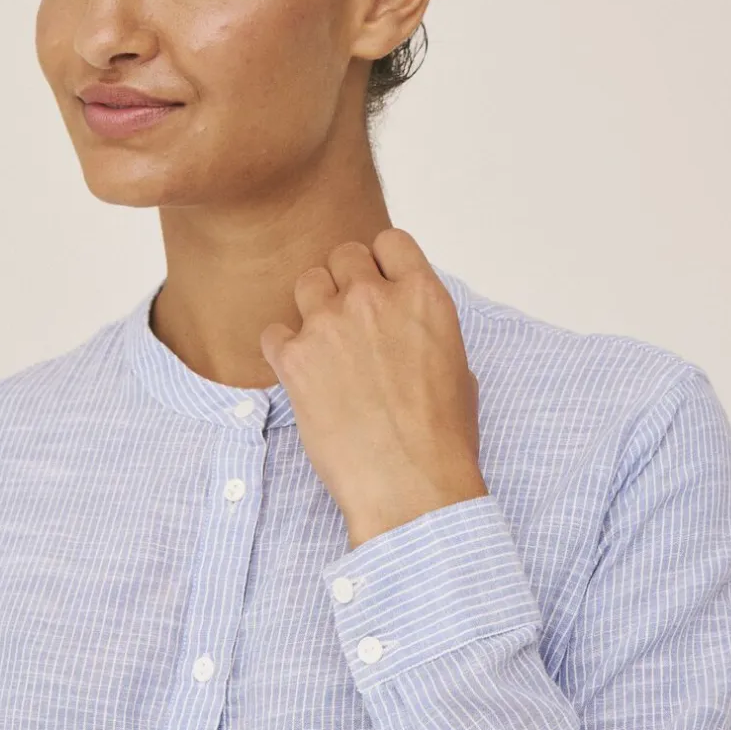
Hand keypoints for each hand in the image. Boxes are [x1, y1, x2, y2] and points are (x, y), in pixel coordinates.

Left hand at [259, 229, 488, 548]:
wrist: (410, 488)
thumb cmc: (442, 440)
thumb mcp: (457, 367)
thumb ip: (425, 328)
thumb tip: (407, 326)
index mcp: (423, 296)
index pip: (390, 241)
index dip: (383, 263)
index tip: (381, 286)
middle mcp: (374, 298)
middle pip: (344, 255)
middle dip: (346, 283)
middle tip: (351, 322)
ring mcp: (330, 324)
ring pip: (307, 283)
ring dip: (313, 308)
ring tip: (325, 347)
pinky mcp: (294, 358)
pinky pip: (273, 332)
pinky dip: (282, 349)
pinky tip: (300, 375)